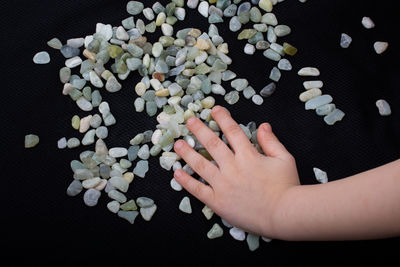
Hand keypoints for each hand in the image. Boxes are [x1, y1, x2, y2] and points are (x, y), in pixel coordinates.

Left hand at [173, 106, 299, 237]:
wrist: (284, 214)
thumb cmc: (287, 187)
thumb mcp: (284, 159)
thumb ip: (271, 141)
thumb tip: (263, 125)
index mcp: (248, 156)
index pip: (232, 131)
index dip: (223, 118)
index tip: (214, 109)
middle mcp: (232, 167)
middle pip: (212, 144)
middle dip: (200, 130)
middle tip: (190, 120)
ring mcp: (223, 185)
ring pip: (201, 165)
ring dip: (187, 153)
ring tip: (177, 144)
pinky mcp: (218, 202)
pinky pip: (198, 190)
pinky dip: (186, 182)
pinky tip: (177, 174)